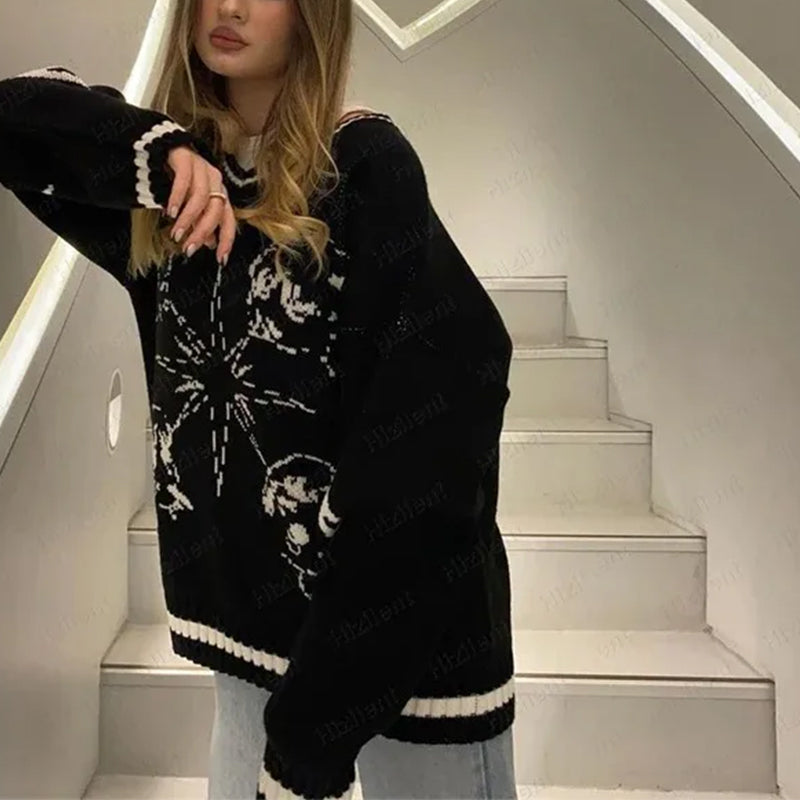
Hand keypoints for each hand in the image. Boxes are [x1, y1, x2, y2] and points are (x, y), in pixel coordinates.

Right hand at [166, 145, 236, 265]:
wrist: (157, 147)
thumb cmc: (175, 178)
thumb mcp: (189, 204)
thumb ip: (199, 222)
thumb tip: (209, 244)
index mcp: (219, 193)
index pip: (229, 219)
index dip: (226, 240)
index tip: (221, 258)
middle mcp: (215, 180)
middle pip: (216, 210)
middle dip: (203, 232)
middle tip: (189, 247)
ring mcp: (201, 167)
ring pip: (201, 198)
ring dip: (188, 219)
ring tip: (176, 233)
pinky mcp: (185, 157)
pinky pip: (184, 181)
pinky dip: (177, 198)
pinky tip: (169, 212)